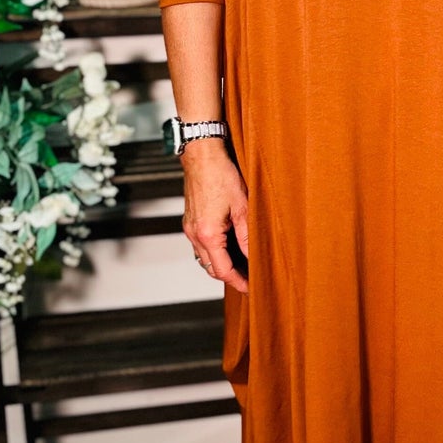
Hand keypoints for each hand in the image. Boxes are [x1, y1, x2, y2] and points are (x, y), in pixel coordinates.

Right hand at [180, 139, 249, 291]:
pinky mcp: (190, 220)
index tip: (250, 288)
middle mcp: (194, 234)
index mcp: (207, 234)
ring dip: (221, 264)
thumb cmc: (221, 175)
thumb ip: (247, 236)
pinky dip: (214, 252)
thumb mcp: (242, 207)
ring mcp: (190, 227)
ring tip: (242, 265)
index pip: (222, 270)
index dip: (238, 282)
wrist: (202, 155)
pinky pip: (200, 245)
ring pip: (204, 257)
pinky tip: (228, 247)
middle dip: (230, 276)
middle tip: (248, 280)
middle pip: (211, 268)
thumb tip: (252, 257)